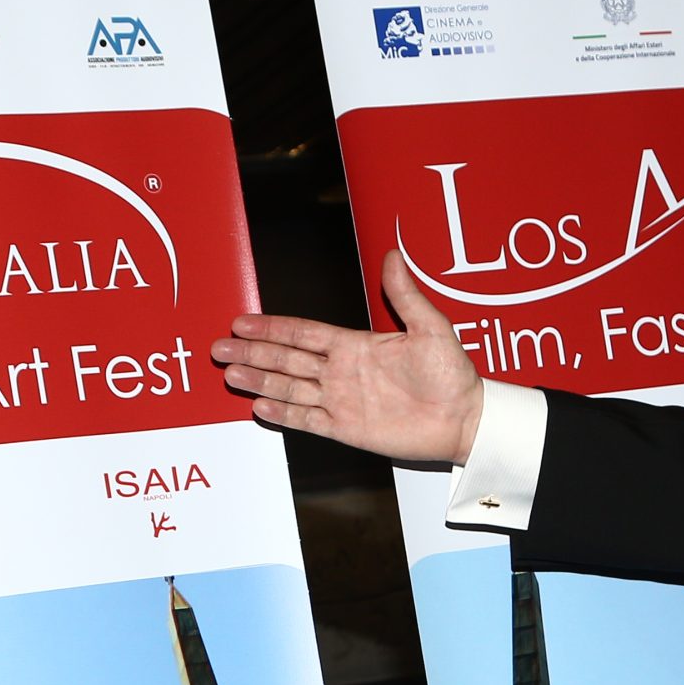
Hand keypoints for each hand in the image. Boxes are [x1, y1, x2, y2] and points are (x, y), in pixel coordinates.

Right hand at [213, 250, 484, 463]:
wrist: (464, 419)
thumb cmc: (452, 374)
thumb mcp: (431, 328)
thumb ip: (405, 296)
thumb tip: (393, 255)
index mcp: (355, 345)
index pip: (303, 333)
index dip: (272, 328)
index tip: (243, 321)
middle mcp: (342, 372)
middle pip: (286, 360)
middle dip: (252, 353)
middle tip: (219, 347)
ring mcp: (341, 402)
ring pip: (290, 388)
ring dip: (259, 380)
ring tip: (230, 374)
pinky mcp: (347, 429)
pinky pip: (308, 421)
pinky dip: (284, 414)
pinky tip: (259, 406)